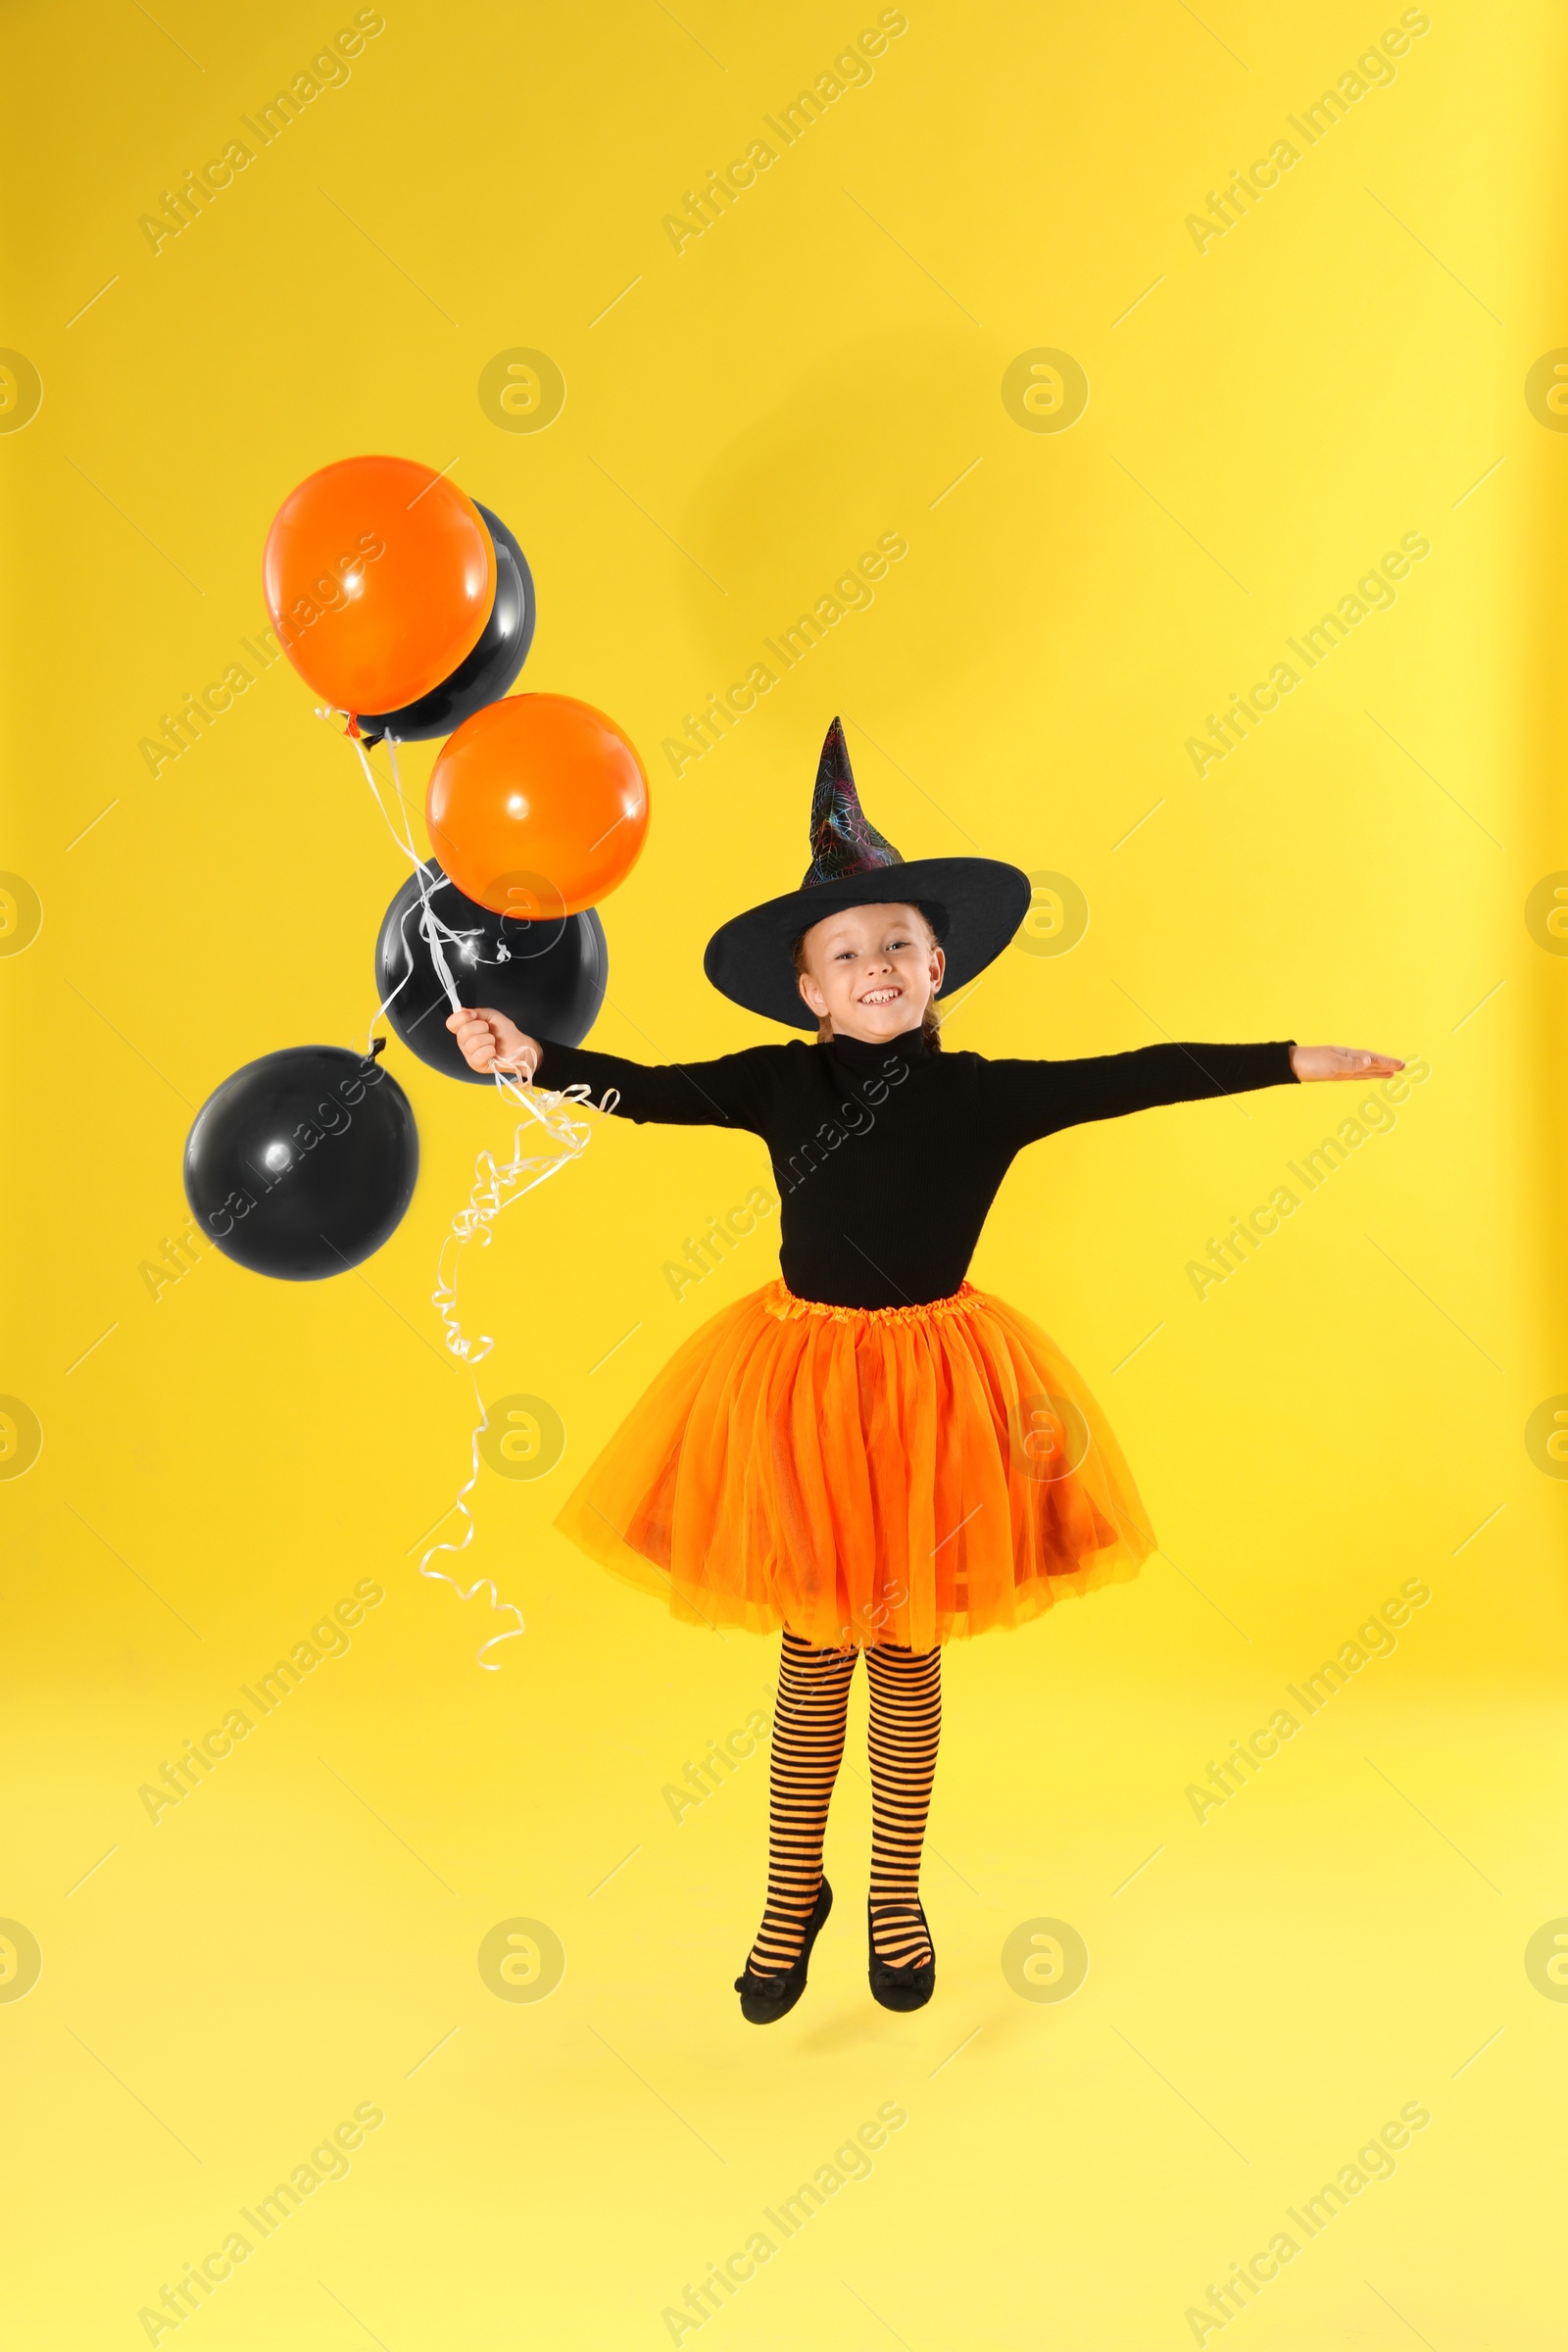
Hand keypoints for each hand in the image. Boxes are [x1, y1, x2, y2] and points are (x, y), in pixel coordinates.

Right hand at [445, 1006, 539, 1079]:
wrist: (518, 1045)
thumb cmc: (505, 1032)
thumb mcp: (490, 1015)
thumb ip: (476, 1012)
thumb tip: (461, 1010)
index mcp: (465, 1029)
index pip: (451, 1023)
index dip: (461, 1017)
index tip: (474, 1015)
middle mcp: (464, 1043)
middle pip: (463, 1031)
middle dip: (481, 1028)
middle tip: (489, 1031)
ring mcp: (469, 1055)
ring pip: (473, 1042)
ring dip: (488, 1039)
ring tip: (493, 1042)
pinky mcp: (476, 1065)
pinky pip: (479, 1055)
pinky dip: (490, 1050)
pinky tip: (493, 1052)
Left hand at [1290, 1044, 1404, 1081]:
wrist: (1291, 1065)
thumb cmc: (1310, 1063)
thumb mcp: (1332, 1064)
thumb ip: (1351, 1064)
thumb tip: (1369, 1060)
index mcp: (1348, 1055)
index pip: (1372, 1058)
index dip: (1387, 1062)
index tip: (1401, 1065)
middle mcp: (1348, 1059)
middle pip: (1371, 1062)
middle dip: (1387, 1065)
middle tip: (1404, 1067)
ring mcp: (1342, 1066)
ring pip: (1365, 1069)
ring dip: (1378, 1071)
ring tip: (1392, 1073)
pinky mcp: (1336, 1073)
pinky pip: (1355, 1074)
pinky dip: (1365, 1074)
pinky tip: (1370, 1074)